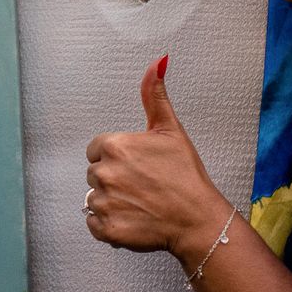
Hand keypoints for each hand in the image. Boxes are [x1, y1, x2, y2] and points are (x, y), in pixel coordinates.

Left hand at [84, 56, 231, 257]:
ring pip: (94, 198)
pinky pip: (94, 224)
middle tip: (142, 185)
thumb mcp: (170, 130)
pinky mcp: (105, 228)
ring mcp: (103, 202)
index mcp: (114, 146)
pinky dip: (109, 224)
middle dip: (114, 178)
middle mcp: (104, 173)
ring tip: (139, 203)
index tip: (137, 166)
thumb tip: (157, 62)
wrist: (197, 219)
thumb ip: (154, 96)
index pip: (97, 149)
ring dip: (111, 202)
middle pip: (95, 173)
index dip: (117, 157)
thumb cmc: (186, 176)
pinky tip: (132, 219)